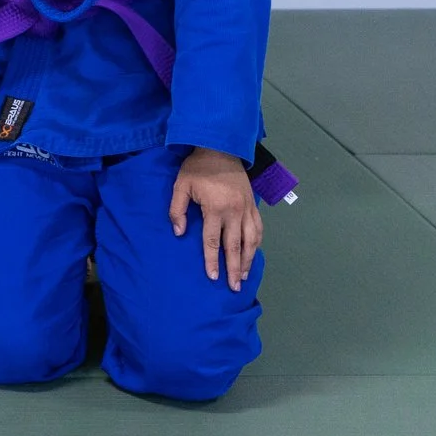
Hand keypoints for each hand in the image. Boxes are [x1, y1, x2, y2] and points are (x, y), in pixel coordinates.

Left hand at [171, 147, 262, 291]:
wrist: (221, 148)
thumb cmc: (197, 167)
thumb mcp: (181, 185)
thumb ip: (177, 209)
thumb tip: (179, 232)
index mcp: (215, 209)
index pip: (213, 241)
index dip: (212, 260)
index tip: (212, 277)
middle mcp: (234, 212)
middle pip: (234, 246)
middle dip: (234, 268)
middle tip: (234, 287)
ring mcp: (247, 209)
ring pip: (250, 240)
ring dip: (248, 260)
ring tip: (245, 276)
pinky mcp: (253, 205)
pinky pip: (258, 229)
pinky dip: (257, 243)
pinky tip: (253, 253)